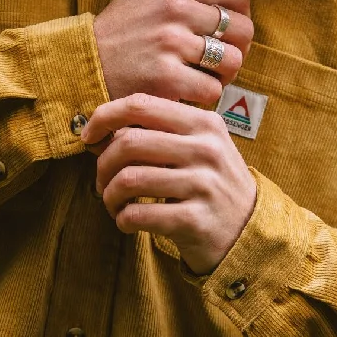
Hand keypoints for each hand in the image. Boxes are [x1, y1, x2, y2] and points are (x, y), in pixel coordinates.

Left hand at [80, 93, 257, 275]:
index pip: (141, 105)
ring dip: (110, 196)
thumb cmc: (211, 185)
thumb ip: (162, 132)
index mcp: (204, 124)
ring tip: (113, 205)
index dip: (104, 117)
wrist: (249, 231)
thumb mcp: (200, 148)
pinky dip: (122, 219)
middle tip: (102, 182)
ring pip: (129, 180)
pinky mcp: (195, 220)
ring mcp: (203, 185)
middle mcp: (206, 150)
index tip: (88, 137)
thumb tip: (105, 129)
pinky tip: (126, 221)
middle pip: (129, 143)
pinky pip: (138, 215)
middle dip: (103, 165)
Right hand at [93, 0, 253, 105]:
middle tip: (222, 62)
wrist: (83, 63)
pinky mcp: (167, 79)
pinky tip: (188, 94)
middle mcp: (177, 10)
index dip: (242, 19)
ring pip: (231, 62)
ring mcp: (172, 45)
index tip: (228, 35)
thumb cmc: (121, 31)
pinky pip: (211, 90)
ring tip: (206, 78)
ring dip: (224, 77)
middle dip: (238, 50)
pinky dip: (204, 97)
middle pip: (243, 30)